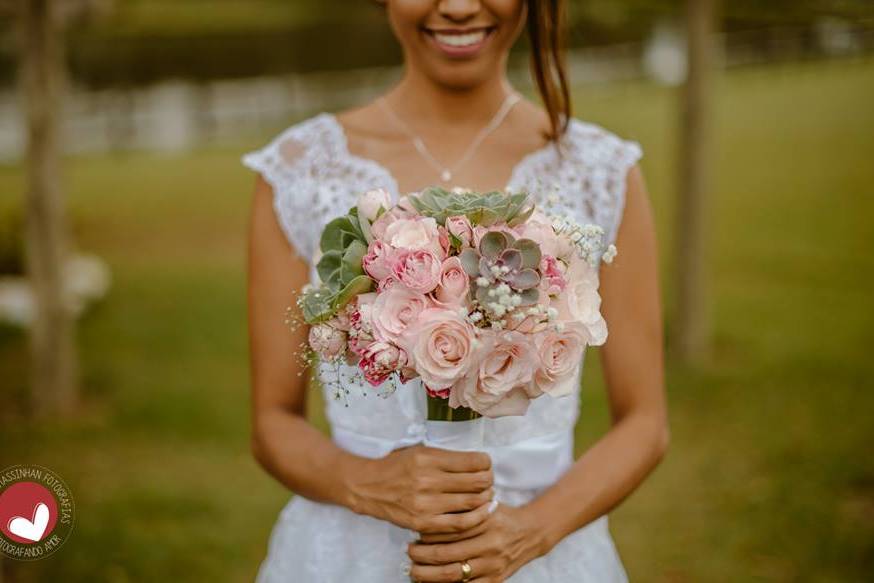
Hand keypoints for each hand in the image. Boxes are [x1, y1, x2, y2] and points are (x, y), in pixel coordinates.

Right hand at [345, 445, 494, 533]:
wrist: (368, 487)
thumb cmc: (397, 466)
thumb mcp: (420, 451)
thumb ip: (447, 457)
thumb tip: (479, 464)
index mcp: (428, 458)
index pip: (472, 461)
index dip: (486, 463)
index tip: (486, 464)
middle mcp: (427, 480)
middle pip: (476, 482)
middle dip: (489, 480)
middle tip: (489, 480)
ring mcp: (425, 504)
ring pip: (472, 502)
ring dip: (486, 498)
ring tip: (487, 495)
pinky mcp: (423, 522)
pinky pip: (460, 524)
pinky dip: (478, 517)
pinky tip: (484, 511)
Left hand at [407, 503, 547, 581]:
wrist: (531, 533)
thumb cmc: (501, 516)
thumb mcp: (486, 503)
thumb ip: (463, 506)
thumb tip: (430, 512)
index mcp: (486, 521)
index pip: (449, 529)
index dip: (428, 532)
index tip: (415, 531)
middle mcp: (489, 544)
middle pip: (447, 553)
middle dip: (422, 555)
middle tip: (409, 551)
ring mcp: (492, 565)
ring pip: (453, 574)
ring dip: (428, 574)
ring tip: (414, 570)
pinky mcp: (495, 580)